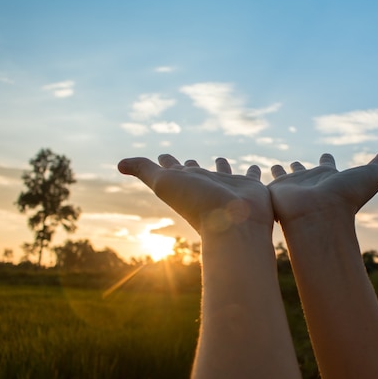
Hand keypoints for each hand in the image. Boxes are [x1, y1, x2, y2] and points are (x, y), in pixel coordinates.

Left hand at [118, 154, 272, 234]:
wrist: (234, 223)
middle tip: (189, 160)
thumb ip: (145, 171)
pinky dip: (254, 171)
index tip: (161, 155)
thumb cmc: (198, 203)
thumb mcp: (165, 183)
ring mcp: (229, 187)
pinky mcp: (251, 188)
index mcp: (187, 183)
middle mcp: (207, 185)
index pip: (172, 170)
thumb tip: (119, 164)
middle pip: (197, 172)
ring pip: (224, 173)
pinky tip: (258, 167)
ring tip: (222, 158)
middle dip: (192, 166)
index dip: (166, 162)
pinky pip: (253, 177)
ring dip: (223, 166)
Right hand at [268, 150, 377, 223]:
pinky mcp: (275, 192)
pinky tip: (250, 175)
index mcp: (330, 177)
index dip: (327, 160)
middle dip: (300, 167)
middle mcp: (310, 183)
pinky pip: (265, 182)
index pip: (328, 166)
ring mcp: (292, 188)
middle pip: (304, 172)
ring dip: (278, 172)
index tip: (325, 154)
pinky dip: (259, 178)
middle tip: (293, 162)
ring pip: (283, 177)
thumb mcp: (372, 174)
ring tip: (271, 166)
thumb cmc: (347, 198)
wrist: (320, 216)